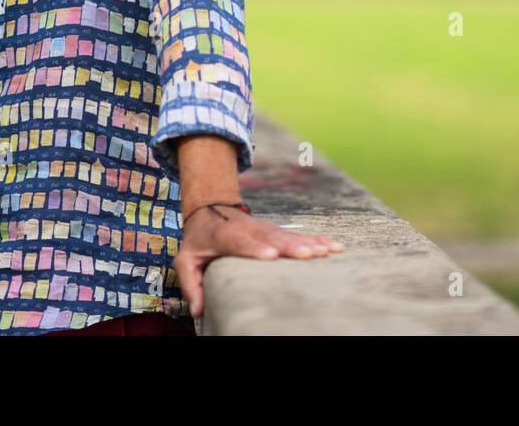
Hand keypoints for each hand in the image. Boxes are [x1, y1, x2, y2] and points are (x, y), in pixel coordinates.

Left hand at [174, 203, 344, 317]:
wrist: (210, 207)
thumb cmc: (198, 240)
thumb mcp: (186, 259)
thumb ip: (191, 283)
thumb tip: (198, 310)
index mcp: (224, 236)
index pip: (240, 242)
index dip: (255, 248)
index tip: (271, 256)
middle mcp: (248, 229)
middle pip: (272, 238)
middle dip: (290, 246)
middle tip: (309, 255)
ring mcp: (265, 228)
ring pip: (288, 235)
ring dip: (309, 243)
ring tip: (328, 250)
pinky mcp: (276, 231)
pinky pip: (298, 235)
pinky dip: (316, 240)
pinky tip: (333, 245)